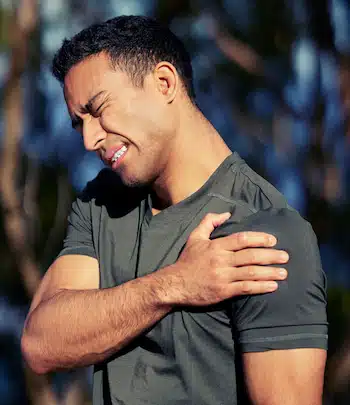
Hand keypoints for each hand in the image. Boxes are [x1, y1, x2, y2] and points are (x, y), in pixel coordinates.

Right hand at [159, 212, 288, 306]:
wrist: (175, 284)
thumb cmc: (187, 261)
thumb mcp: (194, 237)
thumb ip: (209, 222)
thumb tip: (227, 214)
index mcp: (216, 246)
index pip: (242, 239)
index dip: (259, 238)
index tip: (273, 240)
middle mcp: (221, 260)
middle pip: (250, 256)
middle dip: (271, 256)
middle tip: (285, 256)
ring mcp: (223, 276)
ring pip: (251, 273)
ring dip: (270, 272)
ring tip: (284, 273)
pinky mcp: (223, 291)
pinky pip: (245, 288)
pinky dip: (260, 287)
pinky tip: (272, 286)